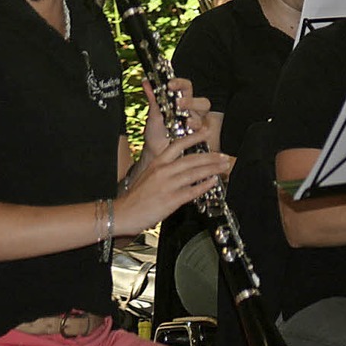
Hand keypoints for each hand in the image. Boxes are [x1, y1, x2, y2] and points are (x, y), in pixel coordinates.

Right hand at [115, 128, 230, 235]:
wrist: (122, 214)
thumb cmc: (135, 198)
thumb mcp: (148, 176)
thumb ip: (165, 171)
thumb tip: (183, 169)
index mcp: (157, 163)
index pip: (178, 145)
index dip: (194, 137)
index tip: (206, 131)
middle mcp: (163, 171)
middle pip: (191, 159)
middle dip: (210, 157)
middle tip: (223, 155)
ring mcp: (167, 185)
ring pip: (194, 173)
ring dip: (211, 169)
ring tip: (223, 167)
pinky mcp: (170, 200)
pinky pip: (191, 191)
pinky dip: (204, 186)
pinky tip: (213, 182)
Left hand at [141, 77, 210, 158]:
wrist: (155, 154)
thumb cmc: (156, 133)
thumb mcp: (153, 114)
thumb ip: (153, 98)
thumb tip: (146, 81)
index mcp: (182, 102)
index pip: (186, 88)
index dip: (181, 84)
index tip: (170, 84)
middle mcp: (192, 112)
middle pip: (202, 102)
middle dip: (192, 102)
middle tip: (179, 104)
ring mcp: (197, 126)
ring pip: (203, 118)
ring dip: (195, 120)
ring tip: (186, 122)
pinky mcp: (200, 139)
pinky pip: (205, 135)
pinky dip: (199, 133)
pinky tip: (191, 134)